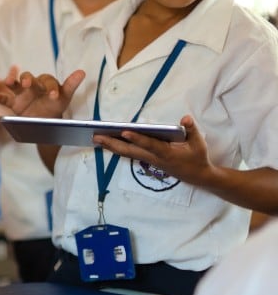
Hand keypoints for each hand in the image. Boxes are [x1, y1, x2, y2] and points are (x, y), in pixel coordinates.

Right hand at [0, 67, 85, 118]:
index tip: (53, 96)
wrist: (44, 121)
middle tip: (27, 83)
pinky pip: (4, 98)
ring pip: (14, 84)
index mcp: (45, 82)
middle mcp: (32, 84)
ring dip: (10, 80)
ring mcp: (21, 92)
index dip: (50, 87)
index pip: (47, 80)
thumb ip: (71, 85)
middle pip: (27, 77)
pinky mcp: (13, 102)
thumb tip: (82, 72)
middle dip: (26, 79)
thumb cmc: (55, 106)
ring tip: (8, 82)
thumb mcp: (64, 97)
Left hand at [92, 115, 212, 185]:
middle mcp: (154, 158)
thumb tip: (185, 118)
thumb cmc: (197, 157)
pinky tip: (106, 143)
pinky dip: (116, 148)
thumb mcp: (199, 144)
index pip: (149, 145)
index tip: (124, 131)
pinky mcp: (146, 160)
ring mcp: (148, 161)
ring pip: (126, 154)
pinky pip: (128, 154)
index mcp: (166, 153)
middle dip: (112, 144)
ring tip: (95, 138)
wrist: (197, 176)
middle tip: (96, 136)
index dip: (137, 139)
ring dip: (110, 146)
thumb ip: (192, 130)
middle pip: (130, 151)